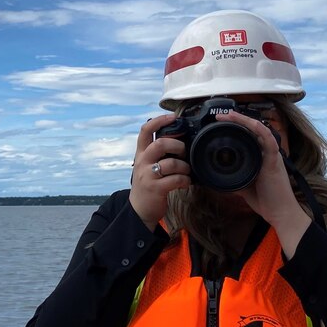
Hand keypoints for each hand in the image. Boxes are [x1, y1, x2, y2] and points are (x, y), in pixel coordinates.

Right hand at [128, 115, 190, 231]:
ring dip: (185, 166)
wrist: (139, 210)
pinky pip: (175, 180)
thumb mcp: (148, 165)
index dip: (159, 120)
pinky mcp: (155, 188)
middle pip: (160, 144)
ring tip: (187, 171)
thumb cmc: (148, 185)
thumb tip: (179, 141)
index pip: (145, 130)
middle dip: (177, 145)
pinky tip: (185, 182)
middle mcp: (142, 162)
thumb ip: (158, 154)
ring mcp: (147, 175)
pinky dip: (185, 180)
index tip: (173, 117)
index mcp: (141, 154)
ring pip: (171, 163)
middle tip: (184, 152)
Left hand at [217, 110, 310, 254]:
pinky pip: (269, 142)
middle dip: (237, 120)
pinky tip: (252, 124)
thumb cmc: (267, 200)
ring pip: (260, 130)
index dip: (236, 127)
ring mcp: (271, 155)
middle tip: (220, 116)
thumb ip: (235, 178)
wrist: (280, 213)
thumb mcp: (245, 186)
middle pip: (253, 129)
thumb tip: (219, 177)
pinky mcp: (275, 162)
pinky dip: (260, 131)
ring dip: (244, 121)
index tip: (221, 123)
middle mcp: (267, 153)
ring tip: (229, 115)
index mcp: (261, 156)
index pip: (248, 136)